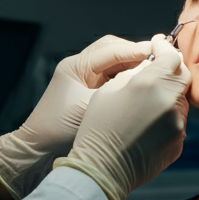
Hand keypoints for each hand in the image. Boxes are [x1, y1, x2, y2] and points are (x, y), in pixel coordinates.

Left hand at [0, 35, 151, 199]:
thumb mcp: (90, 108)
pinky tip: (142, 87)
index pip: (111, 49)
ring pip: (116, 63)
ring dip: (134, 66)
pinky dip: (128, 79)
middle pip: (114, 50)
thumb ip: (118, 90)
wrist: (38, 150)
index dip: (137, 50)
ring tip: (154, 73)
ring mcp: (84, 79)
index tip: (160, 53)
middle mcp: (79, 68)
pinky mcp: (90, 92)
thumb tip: (146, 75)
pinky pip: (113, 78)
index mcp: (75, 66)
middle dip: (137, 54)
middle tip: (160, 61)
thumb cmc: (58, 130)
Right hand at [55, 34, 190, 199]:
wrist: (102, 169)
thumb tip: (149, 64)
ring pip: (180, 100)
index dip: (165, 47)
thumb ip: (133, 73)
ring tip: (146, 101)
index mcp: (150, 84)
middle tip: (158, 67)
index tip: (158, 44)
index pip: (171, 55)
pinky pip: (177, 121)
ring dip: (168, 94)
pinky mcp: (178, 143)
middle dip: (172, 69)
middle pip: (183, 76)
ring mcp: (177, 125)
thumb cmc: (98, 128)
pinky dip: (166, 117)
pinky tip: (146, 124)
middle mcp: (169, 102)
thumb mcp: (109, 90)